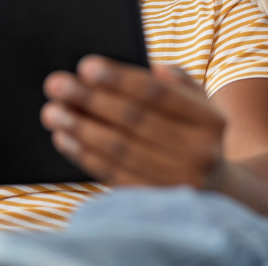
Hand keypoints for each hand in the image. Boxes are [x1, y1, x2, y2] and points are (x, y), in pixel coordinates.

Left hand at [40, 55, 228, 189]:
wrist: (215, 189)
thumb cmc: (193, 132)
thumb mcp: (198, 102)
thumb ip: (176, 80)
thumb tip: (152, 67)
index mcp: (210, 120)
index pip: (158, 94)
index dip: (120, 79)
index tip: (86, 66)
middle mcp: (199, 153)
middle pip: (134, 121)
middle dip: (90, 100)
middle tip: (56, 84)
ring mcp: (177, 182)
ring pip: (119, 150)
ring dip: (80, 128)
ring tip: (52, 111)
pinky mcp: (154, 202)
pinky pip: (112, 174)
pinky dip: (83, 155)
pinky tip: (63, 137)